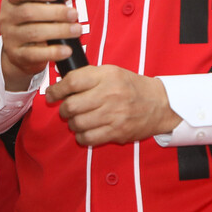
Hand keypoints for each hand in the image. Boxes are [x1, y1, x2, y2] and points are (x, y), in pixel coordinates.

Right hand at [0, 0, 82, 91]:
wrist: (20, 52)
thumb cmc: (34, 21)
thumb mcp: (44, 2)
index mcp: (11, 0)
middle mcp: (7, 17)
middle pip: (29, 12)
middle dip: (55, 13)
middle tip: (73, 14)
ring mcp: (10, 37)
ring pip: (34, 33)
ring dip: (59, 30)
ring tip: (76, 29)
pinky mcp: (17, 55)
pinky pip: (35, 54)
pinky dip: (53, 52)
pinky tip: (67, 49)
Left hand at [46, 65, 181, 146]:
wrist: (159, 104)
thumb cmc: (132, 87)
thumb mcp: (112, 72)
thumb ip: (88, 76)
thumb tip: (61, 84)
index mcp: (107, 75)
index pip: (72, 81)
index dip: (56, 90)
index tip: (51, 94)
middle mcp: (109, 94)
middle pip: (71, 105)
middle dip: (63, 109)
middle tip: (66, 109)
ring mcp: (113, 115)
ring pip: (77, 123)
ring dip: (72, 123)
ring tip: (77, 120)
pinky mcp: (116, 132)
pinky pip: (88, 138)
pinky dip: (81, 137)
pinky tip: (85, 131)